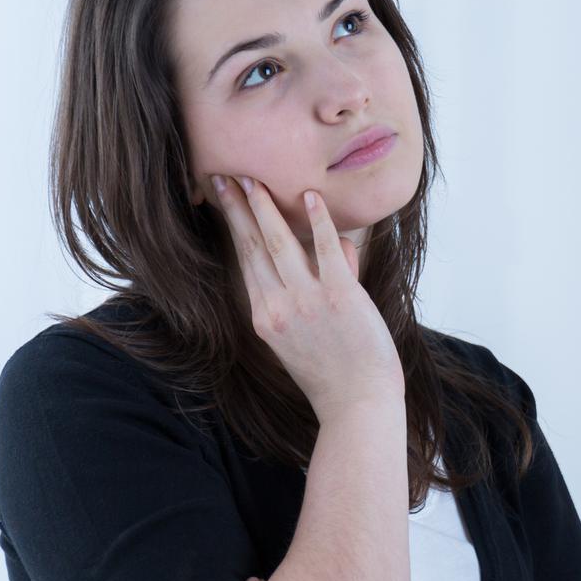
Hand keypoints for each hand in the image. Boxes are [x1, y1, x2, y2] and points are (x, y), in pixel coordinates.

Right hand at [210, 174, 404, 420]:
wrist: (358, 404)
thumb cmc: (337, 374)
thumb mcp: (307, 336)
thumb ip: (317, 291)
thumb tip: (339, 251)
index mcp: (264, 316)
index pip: (245, 260)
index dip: (234, 227)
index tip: (222, 200)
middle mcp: (278, 306)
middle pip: (252, 246)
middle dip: (236, 207)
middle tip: (224, 175)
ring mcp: (307, 300)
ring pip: (280, 242)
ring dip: (265, 207)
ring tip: (254, 180)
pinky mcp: (340, 297)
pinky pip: (326, 250)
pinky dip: (319, 222)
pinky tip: (311, 197)